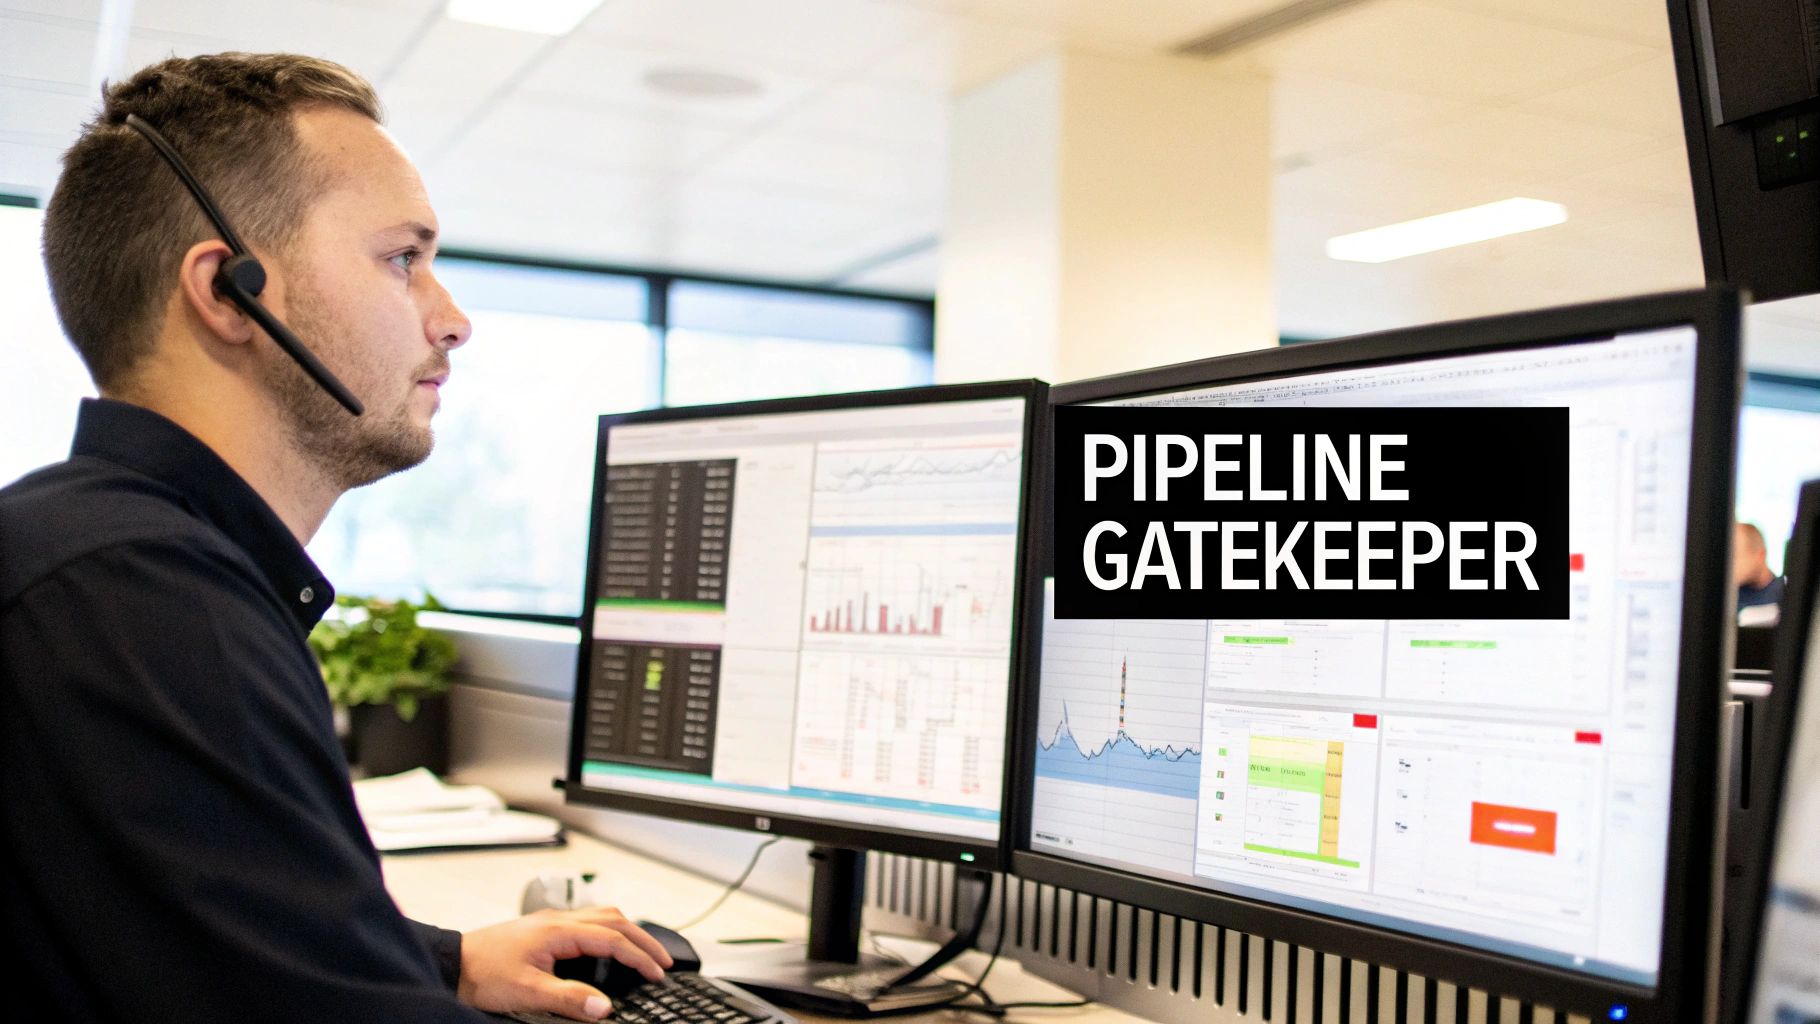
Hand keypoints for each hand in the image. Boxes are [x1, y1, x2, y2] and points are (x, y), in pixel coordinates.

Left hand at [457, 907, 674, 1020]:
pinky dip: (609, 931)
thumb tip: (604, 1007)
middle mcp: (558, 920)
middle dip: (643, 940)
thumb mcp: (528, 992)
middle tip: (664, 962)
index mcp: (558, 931)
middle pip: (615, 920)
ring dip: (628, 932)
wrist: (453, 964)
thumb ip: (569, 999)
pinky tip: (609, 945)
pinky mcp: (544, 928)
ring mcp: (551, 922)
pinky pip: (588, 920)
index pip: (612, 939)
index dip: (639, 956)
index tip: (657, 973)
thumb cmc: (482, 973)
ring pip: (603, 915)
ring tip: (645, 951)